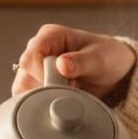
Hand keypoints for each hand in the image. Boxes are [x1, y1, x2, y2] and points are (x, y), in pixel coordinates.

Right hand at [11, 24, 136, 98]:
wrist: (113, 70)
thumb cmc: (107, 57)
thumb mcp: (100, 58)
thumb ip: (81, 61)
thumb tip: (61, 64)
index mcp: (50, 35)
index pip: (30, 58)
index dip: (43, 74)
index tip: (66, 82)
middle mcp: (37, 50)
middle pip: (25, 76)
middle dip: (47, 88)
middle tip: (72, 87)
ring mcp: (35, 68)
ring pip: (24, 90)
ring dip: (46, 97)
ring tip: (70, 90)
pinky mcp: (36, 83)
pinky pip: (29, 99)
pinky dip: (44, 103)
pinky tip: (62, 97)